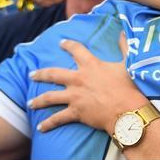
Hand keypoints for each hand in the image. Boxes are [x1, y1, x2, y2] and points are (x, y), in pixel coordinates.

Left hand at [29, 34, 147, 132]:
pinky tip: (41, 127)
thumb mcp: (128, 63)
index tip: (61, 43)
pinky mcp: (75, 112)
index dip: (68, 45)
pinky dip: (48, 123)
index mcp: (91, 65)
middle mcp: (78, 79)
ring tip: (30, 103)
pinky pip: (58, 118)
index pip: (76, 50)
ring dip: (38, 100)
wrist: (126, 110)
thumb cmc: (129, 87)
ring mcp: (74, 96)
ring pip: (50, 97)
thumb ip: (124, 47)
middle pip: (53, 74)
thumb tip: (124, 32)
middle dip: (41, 74)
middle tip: (32, 74)